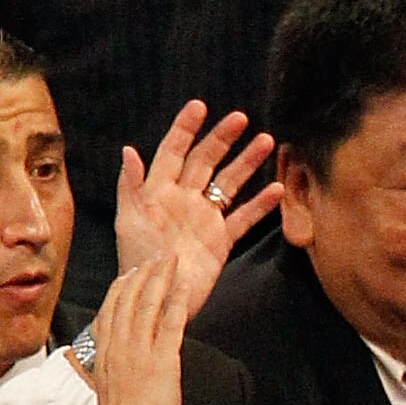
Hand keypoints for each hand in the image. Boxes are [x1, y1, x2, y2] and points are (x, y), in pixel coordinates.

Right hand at [73, 251, 189, 404]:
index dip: (119, 291)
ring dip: (160, 279)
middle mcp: (119, 350)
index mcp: (104, 359)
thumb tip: (121, 373)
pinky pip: (171, 323)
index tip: (128, 275)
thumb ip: (113, 376)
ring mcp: (139, 354)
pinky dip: (178, 301)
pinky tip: (184, 286)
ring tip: (169, 261)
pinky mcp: (162, 362)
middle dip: (142, 276)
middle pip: (128, 302)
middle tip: (153, 259)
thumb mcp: (107, 396)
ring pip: (148, 305)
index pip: (109, 314)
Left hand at [115, 100, 281, 304]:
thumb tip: (128, 150)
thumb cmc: (137, 259)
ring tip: (266, 142)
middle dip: (223, 138)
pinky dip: (260, 205)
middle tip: (241, 119)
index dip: (184, 128)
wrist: (156, 298)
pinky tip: (277, 191)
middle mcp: (184, 198)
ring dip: (247, 163)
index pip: (173, 150)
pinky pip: (243, 217)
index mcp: (159, 190)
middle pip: (206, 160)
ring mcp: (205, 218)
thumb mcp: (129, 220)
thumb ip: (131, 186)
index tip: (200, 107)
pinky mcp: (221, 240)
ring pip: (229, 183)